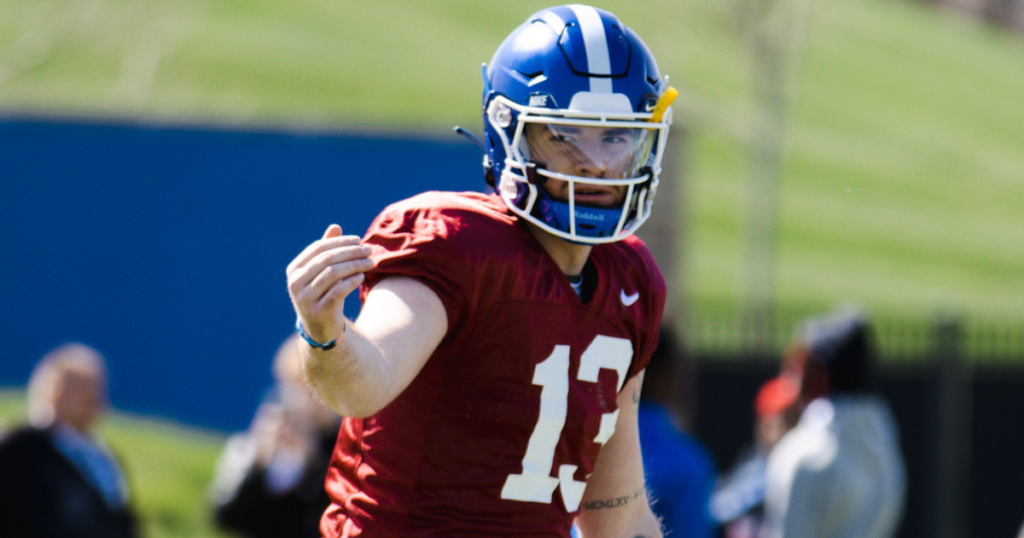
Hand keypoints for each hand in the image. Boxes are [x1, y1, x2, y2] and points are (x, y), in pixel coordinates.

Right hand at [287, 224, 373, 344]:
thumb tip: (335, 226)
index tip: (359, 240)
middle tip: (368, 250)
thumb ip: (327, 251)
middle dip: (350, 252)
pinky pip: (338, 292)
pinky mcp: (318, 311)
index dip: (340, 242)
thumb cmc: (323, 294)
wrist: (320, 328)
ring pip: (333, 274)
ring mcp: (305, 298)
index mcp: (294, 269)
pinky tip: (362, 277)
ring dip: (355, 265)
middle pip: (327, 259)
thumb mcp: (322, 272)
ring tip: (369, 263)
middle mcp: (295, 282)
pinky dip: (351, 282)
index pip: (319, 248)